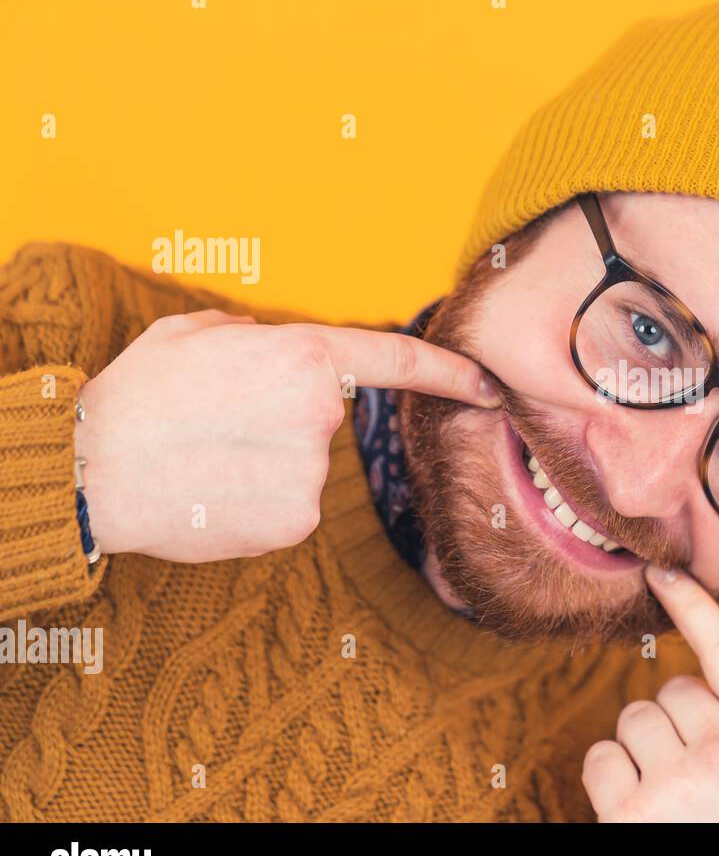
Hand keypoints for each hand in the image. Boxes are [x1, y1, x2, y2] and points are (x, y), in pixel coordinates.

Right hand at [74, 308, 499, 562]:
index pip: (398, 360)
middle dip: (284, 419)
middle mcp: (322, 415)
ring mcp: (314, 474)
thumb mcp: (196, 333)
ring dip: (268, 463)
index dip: (451, 371)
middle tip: (220, 424)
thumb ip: (259, 335)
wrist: (91, 473)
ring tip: (207, 458)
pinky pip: (292, 505)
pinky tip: (217, 491)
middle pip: (326, 419)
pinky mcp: (298, 522)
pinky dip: (260, 501)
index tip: (489, 384)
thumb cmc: (137, 396)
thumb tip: (280, 348)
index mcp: (304, 357)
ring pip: (305, 466)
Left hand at [583, 564, 718, 821]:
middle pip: (673, 692)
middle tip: (693, 772)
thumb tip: (714, 685)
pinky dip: (608, 779)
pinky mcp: (634, 814)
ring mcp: (681, 783)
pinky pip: (601, 758)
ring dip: (641, 750)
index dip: (693, 606)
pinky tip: (634, 808)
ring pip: (633, 720)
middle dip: (673, 723)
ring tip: (666, 795)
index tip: (663, 574)